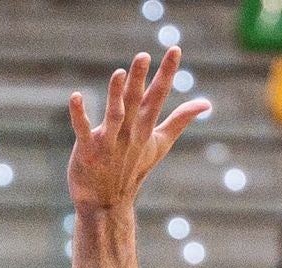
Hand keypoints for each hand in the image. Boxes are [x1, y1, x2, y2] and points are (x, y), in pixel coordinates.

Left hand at [68, 47, 209, 213]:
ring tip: (119, 73)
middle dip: (139, 80)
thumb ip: (180, 121)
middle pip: (135, 102)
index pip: (158, 97)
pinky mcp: (87, 151)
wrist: (106, 205)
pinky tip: (75, 97)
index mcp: (145, 129)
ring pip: (113, 115)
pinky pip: (82, 131)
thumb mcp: (159, 144)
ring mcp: (108, 143)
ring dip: (115, 95)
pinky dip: (79, 115)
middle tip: (143, 55)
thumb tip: (206, 103)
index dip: (166, 73)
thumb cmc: (132, 170)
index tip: (175, 49)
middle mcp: (128, 134)